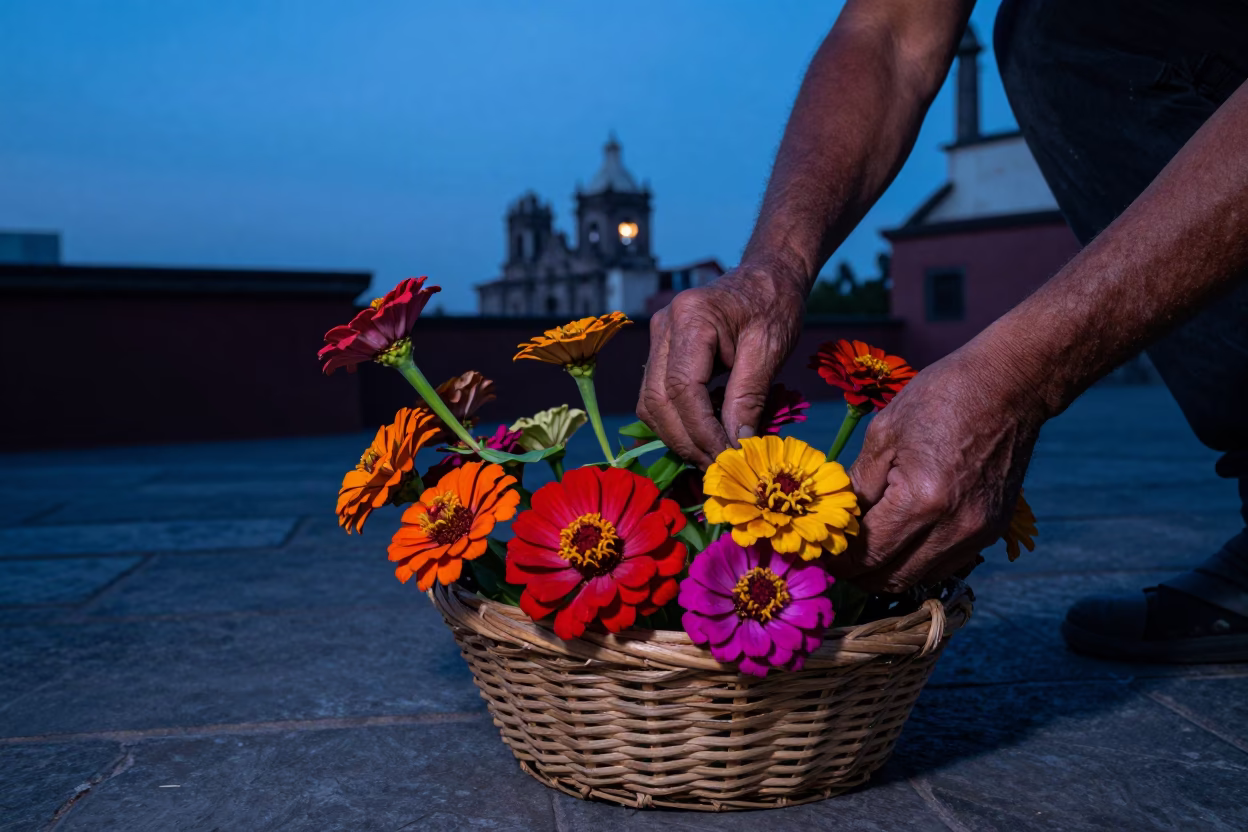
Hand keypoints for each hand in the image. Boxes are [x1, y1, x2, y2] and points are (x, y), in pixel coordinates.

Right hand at [637, 258, 808, 467]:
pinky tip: (704, 434)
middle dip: (686, 440)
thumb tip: (736, 445)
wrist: (766, 277)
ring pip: (650, 403)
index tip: (727, 456)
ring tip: (713, 455)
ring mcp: (657, 337)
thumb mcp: (771, 349)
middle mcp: (664, 325)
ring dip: (678, 436)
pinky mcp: (661, 350)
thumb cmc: (775, 306)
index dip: (701, 430)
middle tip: (720, 466)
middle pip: (657, 400)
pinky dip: (676, 422)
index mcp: (691, 317)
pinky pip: (656, 396)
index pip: (682, 388)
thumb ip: (748, 397)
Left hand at [837, 341, 1048, 591]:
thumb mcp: (884, 432)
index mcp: (921, 500)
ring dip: (887, 570)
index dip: (837, 559)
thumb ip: (858, 484)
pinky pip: (945, 564)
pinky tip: (901, 537)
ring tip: (865, 547)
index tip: (819, 551)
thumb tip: (838, 521)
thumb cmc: (941, 398)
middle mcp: (954, 528)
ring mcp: (978, 534)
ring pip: (919, 578)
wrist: (1010, 386)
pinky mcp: (992, 532)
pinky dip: (917, 560)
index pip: (868, 555)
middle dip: (857, 573)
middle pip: (891, 579)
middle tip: (837, 553)